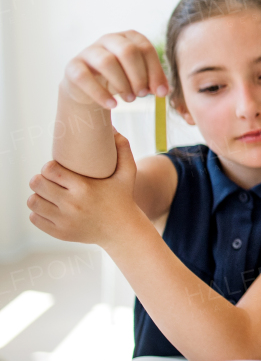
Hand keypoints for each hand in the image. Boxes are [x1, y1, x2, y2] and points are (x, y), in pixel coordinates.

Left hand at [27, 132, 147, 245]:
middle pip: (37, 184)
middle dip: (40, 179)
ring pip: (32, 201)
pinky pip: (35, 218)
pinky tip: (50, 207)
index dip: (49, 167)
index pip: (49, 170)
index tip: (56, 169)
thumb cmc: (123, 198)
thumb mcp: (128, 173)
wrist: (123, 230)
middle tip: (49, 180)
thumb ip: (123, 148)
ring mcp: (64, 220)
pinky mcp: (60, 233)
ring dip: (38, 195)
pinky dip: (39, 212)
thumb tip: (114, 128)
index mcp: (85, 187)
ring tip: (48, 193)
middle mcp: (72, 204)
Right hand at [61, 30, 167, 108]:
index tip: (161, 93)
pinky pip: (84, 77)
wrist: (89, 86)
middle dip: (139, 75)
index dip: (155, 71)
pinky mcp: (73, 66)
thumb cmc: (121, 77)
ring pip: (106, 62)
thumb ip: (154, 81)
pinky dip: (100, 94)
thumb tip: (165, 92)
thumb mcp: (140, 77)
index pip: (145, 48)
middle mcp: (108, 39)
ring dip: (122, 84)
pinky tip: (113, 105)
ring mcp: (88, 51)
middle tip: (143, 94)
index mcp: (128, 37)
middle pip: (127, 51)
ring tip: (130, 100)